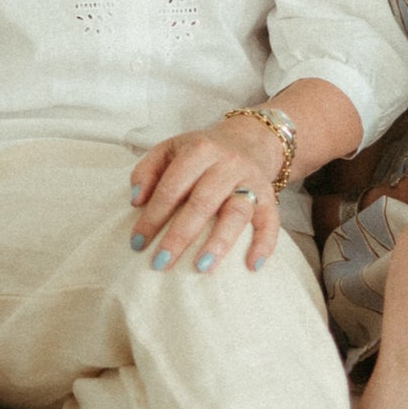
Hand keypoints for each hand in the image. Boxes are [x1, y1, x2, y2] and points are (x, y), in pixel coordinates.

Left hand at [129, 116, 281, 273]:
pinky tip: (252, 265)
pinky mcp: (269, 196)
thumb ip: (147, 170)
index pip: (172, 186)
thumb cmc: (201, 153)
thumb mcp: (170, 149)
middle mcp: (228, 164)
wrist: (248, 140)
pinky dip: (265, 243)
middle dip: (180, 235)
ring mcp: (251, 180)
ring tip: (202, 268)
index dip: (153, 216)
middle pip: (203, 202)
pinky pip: (271, 220)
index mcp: (199, 150)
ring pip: (237, 212)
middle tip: (161, 262)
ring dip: (219, 242)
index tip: (137, 243)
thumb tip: (136, 200)